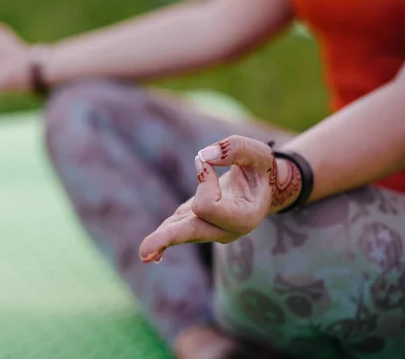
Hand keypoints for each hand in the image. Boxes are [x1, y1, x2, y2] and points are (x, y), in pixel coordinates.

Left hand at [139, 135, 300, 262]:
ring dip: (161, 241)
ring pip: (180, 233)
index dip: (203, 181)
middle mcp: (226, 231)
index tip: (207, 161)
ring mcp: (209, 230)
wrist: (261, 186)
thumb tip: (204, 156)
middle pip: (192, 232)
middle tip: (143, 253)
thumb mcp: (258, 153)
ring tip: (144, 255)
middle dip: (169, 238)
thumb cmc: (260, 168)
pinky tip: (150, 255)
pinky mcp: (195, 223)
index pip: (209, 206)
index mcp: (245, 218)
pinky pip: (176, 231)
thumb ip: (235, 149)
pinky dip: (163, 240)